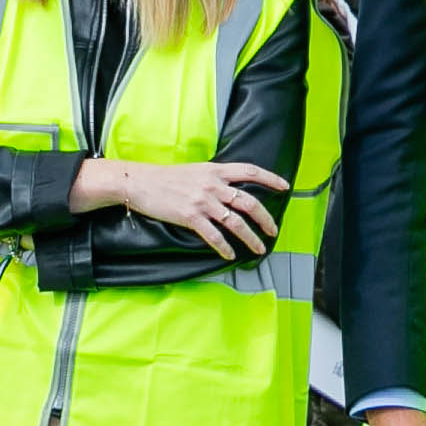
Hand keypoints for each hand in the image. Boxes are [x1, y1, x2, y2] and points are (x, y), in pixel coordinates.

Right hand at [72, 155, 284, 258]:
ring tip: (258, 248)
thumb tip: (229, 190)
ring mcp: (202, 201)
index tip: (285, 187)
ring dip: (250, 237)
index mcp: (215, 170)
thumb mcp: (194, 171)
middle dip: (265, 218)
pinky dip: (225, 247)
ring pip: (235, 222)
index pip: (250, 171)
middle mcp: (212, 185)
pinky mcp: (190, 217)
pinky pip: (214, 235)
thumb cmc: (165, 178)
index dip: (271, 179)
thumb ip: (214, 178)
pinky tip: (231, 254)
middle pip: (248, 201)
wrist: (139, 182)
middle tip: (273, 230)